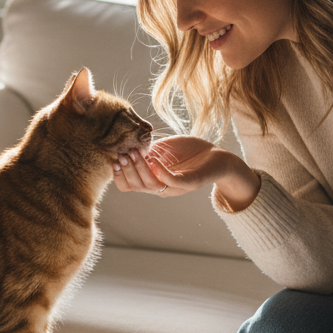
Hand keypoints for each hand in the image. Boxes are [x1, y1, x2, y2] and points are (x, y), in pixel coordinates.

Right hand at [112, 136, 257, 208]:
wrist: (218, 157)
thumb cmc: (189, 152)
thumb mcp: (163, 149)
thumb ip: (147, 150)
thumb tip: (127, 144)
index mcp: (154, 181)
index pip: (129, 186)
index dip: (119, 176)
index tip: (114, 160)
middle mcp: (162, 188)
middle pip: (137, 186)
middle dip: (127, 170)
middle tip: (123, 154)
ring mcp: (176, 186)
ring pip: (151, 185)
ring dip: (140, 169)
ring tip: (134, 154)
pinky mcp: (190, 182)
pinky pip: (172, 181)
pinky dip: (161, 171)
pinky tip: (154, 159)